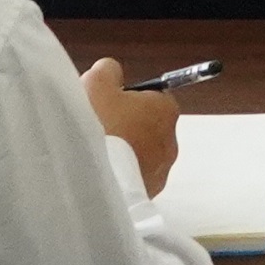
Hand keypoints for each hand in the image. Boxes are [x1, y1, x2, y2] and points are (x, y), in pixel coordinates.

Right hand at [81, 56, 179, 196]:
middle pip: (147, 128)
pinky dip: (121, 175)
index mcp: (165, 110)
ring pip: (141, 156)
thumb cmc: (99, 125)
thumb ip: (108, 71)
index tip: (108, 104)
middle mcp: (170, 141)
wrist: (94, 177)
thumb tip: (111, 72)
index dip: (128, 99)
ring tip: (96, 154)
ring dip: (123, 153)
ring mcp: (161, 171)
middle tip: (98, 128)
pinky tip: (100, 172)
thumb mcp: (97, 82)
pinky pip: (134, 179)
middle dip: (125, 127)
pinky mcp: (148, 193)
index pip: (153, 98)